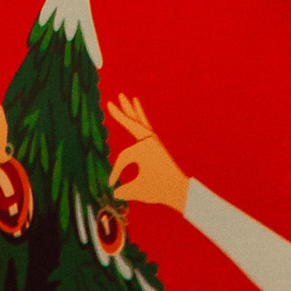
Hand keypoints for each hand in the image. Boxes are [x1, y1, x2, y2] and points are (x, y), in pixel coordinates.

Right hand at [108, 89, 190, 212]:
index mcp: (144, 149)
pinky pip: (145, 126)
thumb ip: (124, 190)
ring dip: (131, 111)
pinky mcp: (155, 145)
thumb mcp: (139, 191)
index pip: (123, 158)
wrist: (179, 190)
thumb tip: (114, 192)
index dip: (116, 172)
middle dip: (121, 114)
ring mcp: (153, 141)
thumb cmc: (159, 189)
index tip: (111, 184)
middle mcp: (149, 141)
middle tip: (112, 101)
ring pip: (139, 122)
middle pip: (132, 124)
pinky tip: (137, 109)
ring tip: (126, 97)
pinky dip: (140, 117)